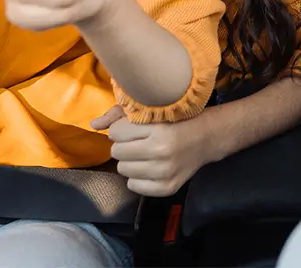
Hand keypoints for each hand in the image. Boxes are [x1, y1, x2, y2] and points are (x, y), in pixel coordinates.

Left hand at [93, 106, 220, 196]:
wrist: (206, 138)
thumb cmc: (176, 120)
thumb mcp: (152, 111)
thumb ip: (120, 114)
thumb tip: (93, 125)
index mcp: (158, 129)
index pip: (116, 132)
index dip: (121, 128)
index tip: (132, 127)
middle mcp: (162, 152)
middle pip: (117, 152)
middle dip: (123, 145)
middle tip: (138, 141)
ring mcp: (165, 172)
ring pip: (123, 170)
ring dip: (129, 161)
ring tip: (143, 154)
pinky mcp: (167, 188)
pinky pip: (133, 186)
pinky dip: (137, 178)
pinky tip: (149, 167)